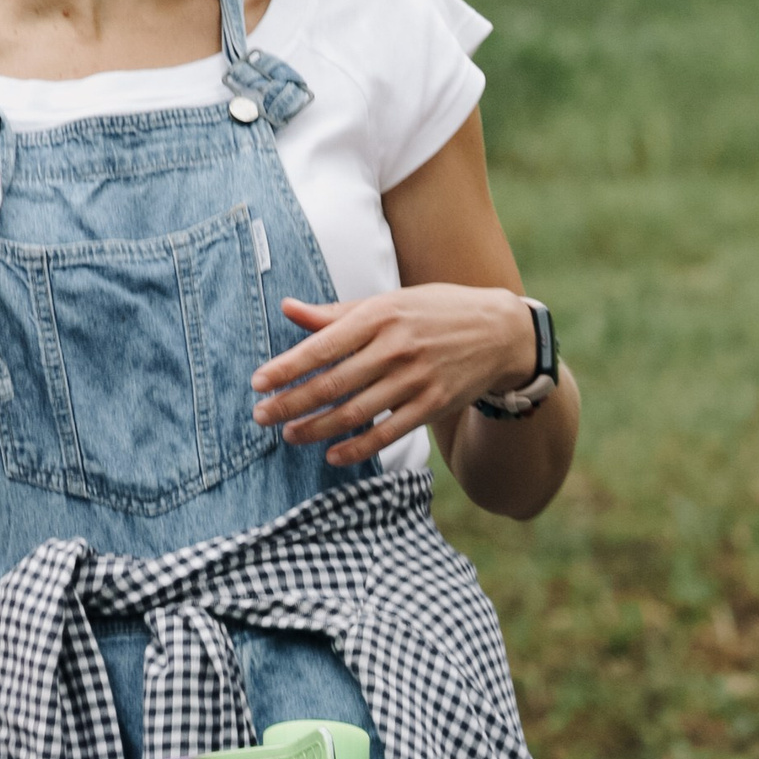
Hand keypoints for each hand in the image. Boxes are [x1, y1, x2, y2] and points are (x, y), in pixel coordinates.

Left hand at [250, 287, 537, 461]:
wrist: (500, 332)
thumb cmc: (435, 312)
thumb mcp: (388, 303)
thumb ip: (337, 313)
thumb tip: (288, 309)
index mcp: (378, 316)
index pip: (321, 346)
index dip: (286, 368)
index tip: (258, 383)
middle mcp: (395, 348)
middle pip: (332, 384)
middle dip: (290, 403)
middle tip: (261, 416)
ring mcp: (415, 379)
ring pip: (354, 412)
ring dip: (316, 428)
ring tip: (290, 435)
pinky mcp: (432, 405)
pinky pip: (387, 433)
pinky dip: (357, 447)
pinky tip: (333, 455)